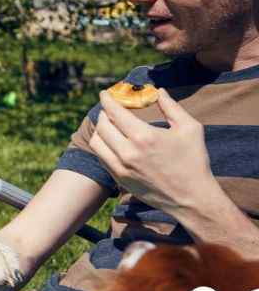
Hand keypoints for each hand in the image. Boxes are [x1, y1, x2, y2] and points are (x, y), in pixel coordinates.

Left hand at [89, 88, 216, 214]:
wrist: (191, 199)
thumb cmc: (194, 161)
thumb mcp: (190, 128)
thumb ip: (172, 106)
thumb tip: (158, 91)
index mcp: (144, 136)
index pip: (115, 112)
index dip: (107, 100)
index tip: (104, 93)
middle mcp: (127, 152)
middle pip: (102, 126)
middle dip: (103, 113)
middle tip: (109, 109)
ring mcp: (121, 168)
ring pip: (96, 143)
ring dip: (99, 130)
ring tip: (108, 125)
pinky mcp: (119, 179)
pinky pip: (102, 158)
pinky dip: (103, 146)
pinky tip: (112, 142)